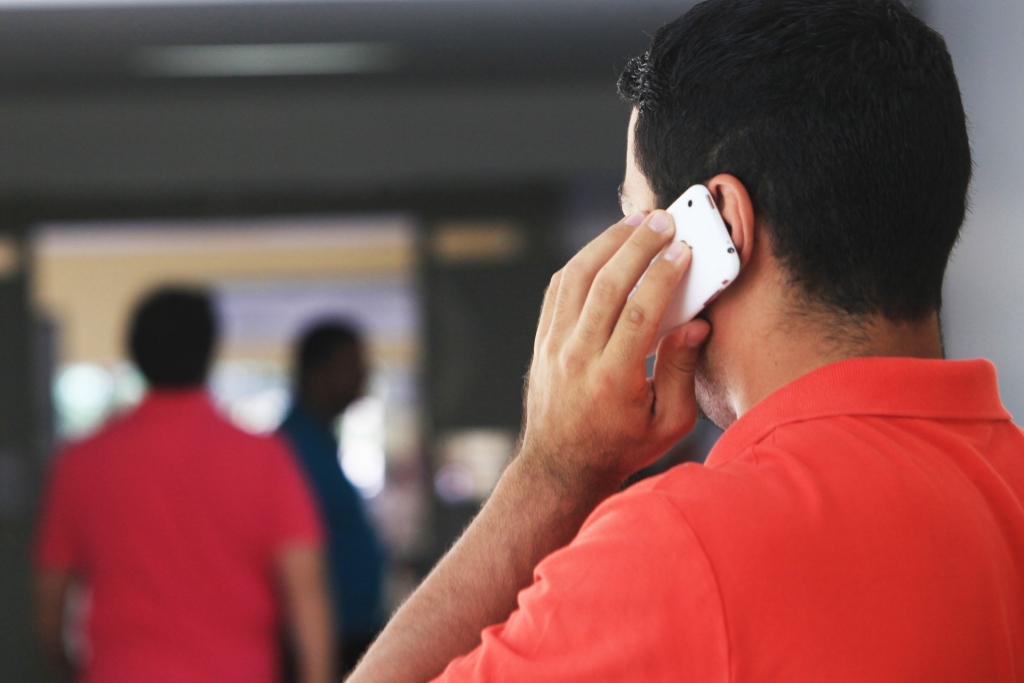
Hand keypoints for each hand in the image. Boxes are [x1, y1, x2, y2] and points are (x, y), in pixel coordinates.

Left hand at [519, 210, 710, 492]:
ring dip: (607, 243)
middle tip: (663, 220)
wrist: (560, 466)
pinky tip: (606, 247)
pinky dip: (582, 262)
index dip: (663, 275)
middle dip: (638, 244)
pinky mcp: (542, 340)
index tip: (683, 249)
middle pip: (606, 285)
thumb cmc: (620, 446)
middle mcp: (577, 358)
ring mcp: (553, 346)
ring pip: (577, 278)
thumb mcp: (669, 423)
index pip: (639, 313)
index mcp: (613, 380)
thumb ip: (684, 371)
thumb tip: (697, 323)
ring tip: (636, 222)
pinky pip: (559, 288)